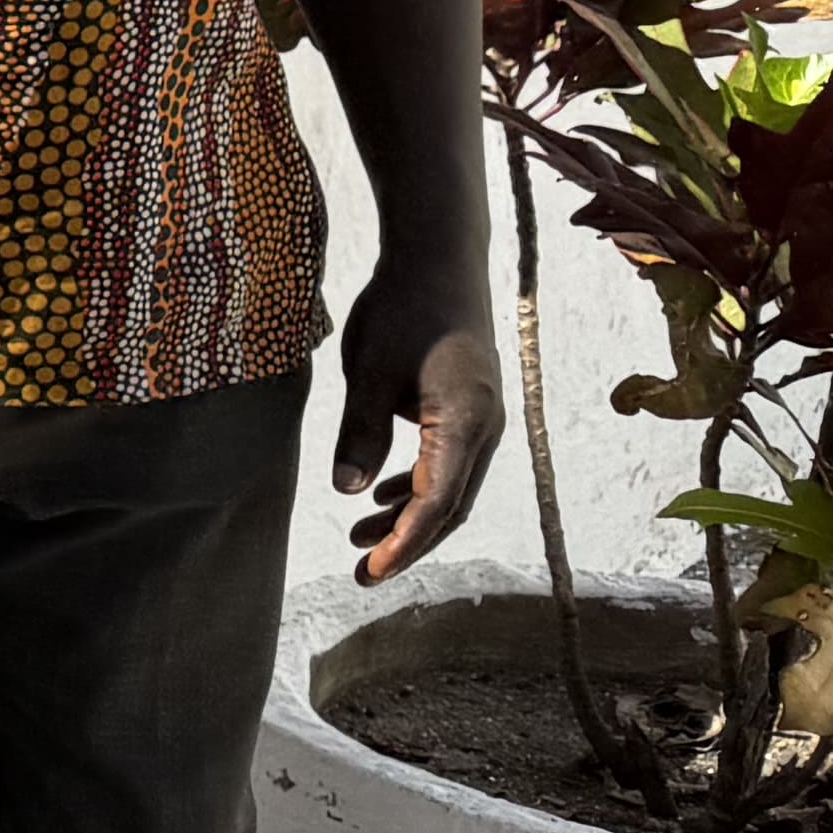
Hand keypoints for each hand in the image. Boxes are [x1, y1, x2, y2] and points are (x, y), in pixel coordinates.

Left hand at [331, 266, 503, 583]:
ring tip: (358, 538)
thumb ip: (359, 434)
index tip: (370, 571)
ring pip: (451, 487)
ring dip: (408, 516)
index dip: (403, 544)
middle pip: (450, 507)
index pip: (436, 504)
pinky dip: (417, 485)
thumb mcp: (368, 373)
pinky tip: (382, 495)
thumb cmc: (404, 310)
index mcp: (464, 425)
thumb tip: (348, 490)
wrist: (438, 259)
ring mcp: (483, 418)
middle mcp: (485, 429)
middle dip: (407, 543)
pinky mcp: (469, 408)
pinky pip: (449, 463)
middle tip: (363, 573)